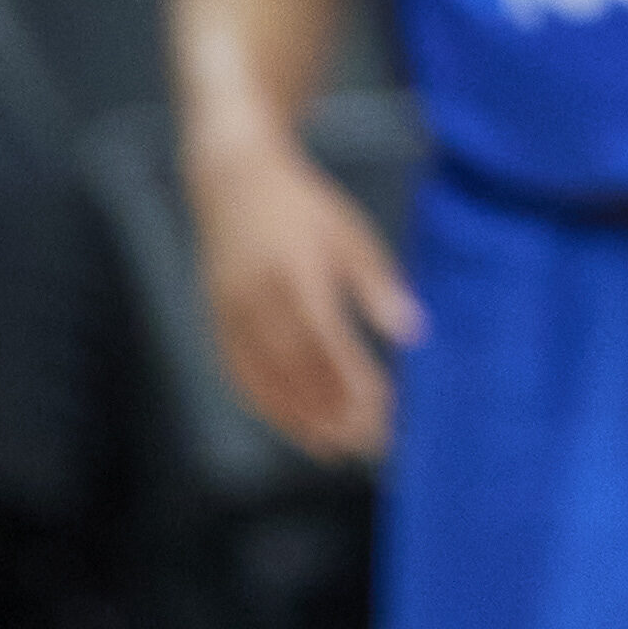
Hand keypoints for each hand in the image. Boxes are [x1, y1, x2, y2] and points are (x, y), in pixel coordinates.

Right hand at [192, 138, 422, 459]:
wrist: (232, 178)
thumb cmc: (304, 208)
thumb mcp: (351, 233)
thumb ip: (379, 285)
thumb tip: (412, 332)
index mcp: (299, 276)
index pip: (331, 347)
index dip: (356, 386)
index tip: (386, 415)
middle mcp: (259, 300)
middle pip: (298, 372)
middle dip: (333, 414)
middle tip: (366, 446)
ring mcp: (231, 312)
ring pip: (265, 378)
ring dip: (298, 418)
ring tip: (332, 450)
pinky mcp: (215, 317)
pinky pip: (236, 371)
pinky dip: (261, 402)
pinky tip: (287, 423)